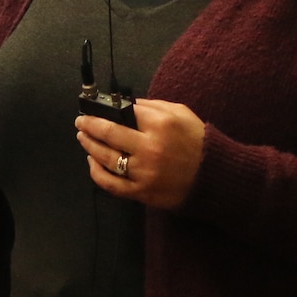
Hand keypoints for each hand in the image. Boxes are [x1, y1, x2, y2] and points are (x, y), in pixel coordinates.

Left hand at [76, 98, 205, 209]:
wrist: (216, 177)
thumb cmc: (198, 141)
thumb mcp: (180, 113)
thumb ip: (152, 106)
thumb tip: (124, 104)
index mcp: (160, 124)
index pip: (124, 112)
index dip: (104, 109)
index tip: (93, 108)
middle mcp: (150, 148)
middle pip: (109, 133)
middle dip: (89, 125)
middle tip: (80, 122)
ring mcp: (144, 172)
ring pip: (106, 158)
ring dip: (89, 145)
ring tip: (83, 138)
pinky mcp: (142, 192)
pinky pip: (111, 184)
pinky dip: (97, 172)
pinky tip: (92, 162)